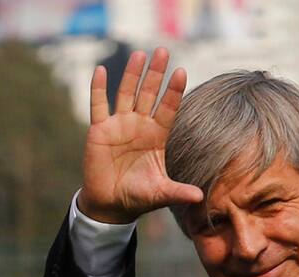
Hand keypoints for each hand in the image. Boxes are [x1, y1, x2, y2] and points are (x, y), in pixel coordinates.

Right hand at [79, 47, 202, 223]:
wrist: (112, 203)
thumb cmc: (139, 196)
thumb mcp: (161, 193)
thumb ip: (179, 192)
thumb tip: (201, 198)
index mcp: (157, 137)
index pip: (169, 109)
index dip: (174, 91)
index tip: (182, 72)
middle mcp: (140, 126)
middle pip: (149, 94)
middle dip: (156, 74)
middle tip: (163, 51)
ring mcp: (119, 125)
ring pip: (126, 94)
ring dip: (132, 74)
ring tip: (139, 54)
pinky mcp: (99, 130)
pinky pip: (98, 105)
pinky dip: (98, 88)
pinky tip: (100, 70)